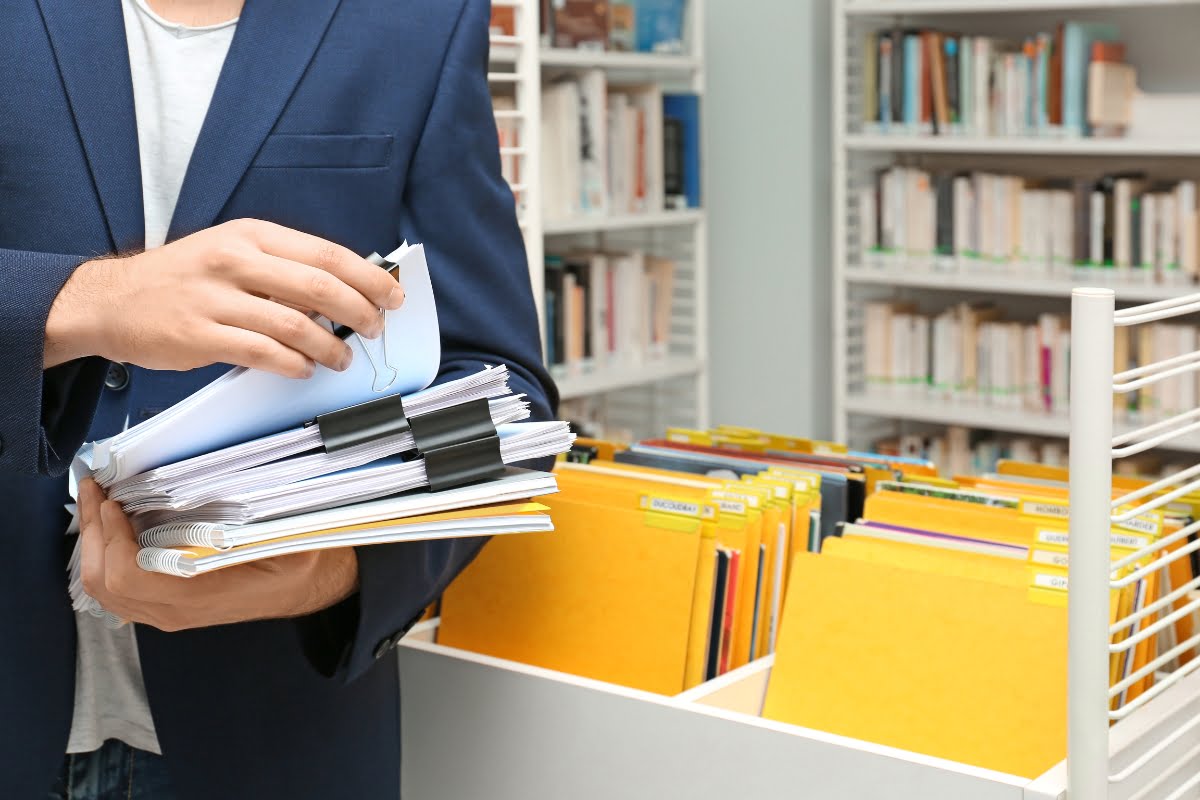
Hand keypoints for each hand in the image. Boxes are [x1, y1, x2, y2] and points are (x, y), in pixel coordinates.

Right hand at [44, 219, 405, 376]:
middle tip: (375, 330)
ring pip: (295, 325)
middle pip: (320, 288)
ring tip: (341, 358)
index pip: (326, 254)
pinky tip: (304, 369)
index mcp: (251, 235)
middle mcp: (235, 261)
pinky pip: (263, 353)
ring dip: (330, 347)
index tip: (392, 296)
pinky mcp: (201, 335)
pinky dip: (293, 364)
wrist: (112, 300)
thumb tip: (344, 289)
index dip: (368, 278)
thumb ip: (282, 266)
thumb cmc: (183, 278)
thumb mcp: (232, 252)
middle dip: (360, 313)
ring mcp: (216, 298)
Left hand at [77, 479, 358, 630]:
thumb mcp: (288, 536)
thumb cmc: (306, 561)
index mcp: (201, 595)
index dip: (112, 536)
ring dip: (94, 543)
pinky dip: (105, 556)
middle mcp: (175, 611)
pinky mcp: (167, 605)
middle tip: (96, 490)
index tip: (116, 500)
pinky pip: (117, 589)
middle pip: (103, 583)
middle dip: (91, 532)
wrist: (317, 588)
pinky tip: (115, 528)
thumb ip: (249, 521)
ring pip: (103, 589)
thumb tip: (210, 488)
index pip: (129, 577)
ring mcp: (168, 612)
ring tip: (99, 504)